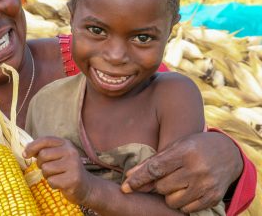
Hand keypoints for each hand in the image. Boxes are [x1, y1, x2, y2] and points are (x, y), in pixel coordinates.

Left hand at [23, 136, 92, 203]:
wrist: (86, 186)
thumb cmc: (66, 170)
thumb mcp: (58, 156)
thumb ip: (44, 150)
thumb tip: (26, 151)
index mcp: (66, 143)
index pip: (45, 140)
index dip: (32, 146)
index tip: (25, 154)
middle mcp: (71, 152)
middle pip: (43, 155)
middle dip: (41, 164)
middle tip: (49, 169)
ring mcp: (73, 165)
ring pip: (46, 169)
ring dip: (47, 176)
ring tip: (57, 176)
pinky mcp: (73, 179)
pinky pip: (52, 181)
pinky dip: (53, 184)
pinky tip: (61, 184)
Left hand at [121, 132, 242, 212]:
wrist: (229, 153)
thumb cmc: (195, 147)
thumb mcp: (176, 146)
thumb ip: (154, 161)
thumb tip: (130, 176)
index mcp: (185, 152)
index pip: (155, 168)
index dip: (138, 179)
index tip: (125, 187)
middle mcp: (197, 169)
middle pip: (162, 187)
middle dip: (157, 185)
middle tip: (164, 178)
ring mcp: (207, 185)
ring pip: (173, 201)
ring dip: (168, 196)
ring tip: (176, 183)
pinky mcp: (214, 198)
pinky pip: (187, 209)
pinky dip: (182, 203)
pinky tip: (186, 191)